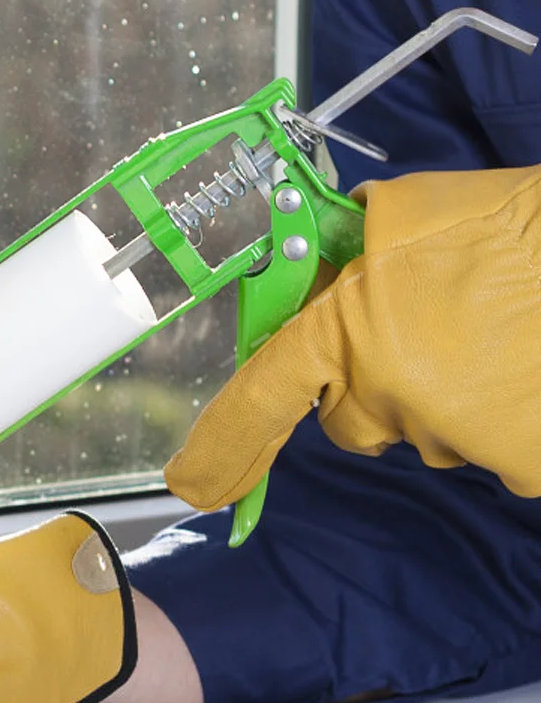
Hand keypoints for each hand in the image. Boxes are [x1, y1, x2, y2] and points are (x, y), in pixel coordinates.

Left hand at [167, 164, 540, 506]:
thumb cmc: (503, 222)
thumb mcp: (397, 215)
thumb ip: (344, 253)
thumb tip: (314, 264)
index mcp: (344, 331)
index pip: (261, 398)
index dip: (222, 449)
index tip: (194, 487)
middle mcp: (389, 395)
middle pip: (351, 419)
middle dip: (371, 386)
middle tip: (426, 330)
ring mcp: (456, 435)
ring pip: (427, 430)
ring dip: (446, 395)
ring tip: (492, 333)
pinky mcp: (521, 462)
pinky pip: (492, 449)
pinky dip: (504, 416)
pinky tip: (523, 365)